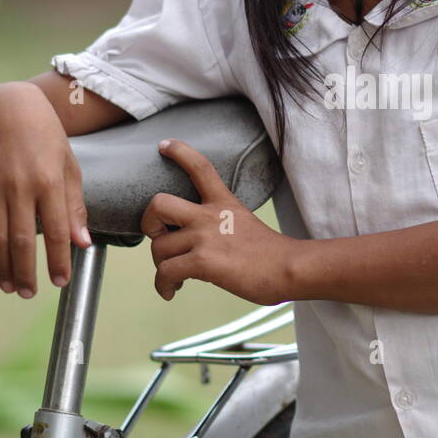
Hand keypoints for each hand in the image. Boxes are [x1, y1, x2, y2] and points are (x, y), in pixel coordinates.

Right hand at [0, 82, 90, 296]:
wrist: (8, 107)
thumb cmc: (47, 137)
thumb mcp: (69, 166)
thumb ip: (74, 206)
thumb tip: (82, 243)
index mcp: (50, 181)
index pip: (56, 231)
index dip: (58, 260)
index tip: (61, 281)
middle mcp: (21, 186)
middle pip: (23, 240)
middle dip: (27, 272)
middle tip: (31, 294)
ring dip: (2, 267)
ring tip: (10, 287)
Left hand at [142, 138, 295, 303]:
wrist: (288, 269)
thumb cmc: (270, 255)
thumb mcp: (244, 223)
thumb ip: (219, 225)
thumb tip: (197, 245)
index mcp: (223, 202)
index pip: (199, 166)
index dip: (179, 152)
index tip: (164, 146)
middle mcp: (210, 215)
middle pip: (159, 203)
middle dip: (148, 223)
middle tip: (159, 238)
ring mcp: (205, 237)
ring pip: (159, 248)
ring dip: (162, 266)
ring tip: (174, 277)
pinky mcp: (203, 261)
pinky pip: (165, 272)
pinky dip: (163, 285)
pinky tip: (171, 292)